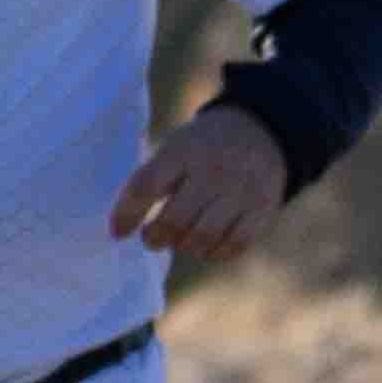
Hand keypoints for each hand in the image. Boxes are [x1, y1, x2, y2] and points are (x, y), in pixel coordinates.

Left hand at [110, 101, 293, 262]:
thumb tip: (121, 227)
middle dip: (156, 237)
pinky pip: (235, 245)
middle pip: (175, 220)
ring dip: (185, 246)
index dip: (127, 214)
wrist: (262, 130)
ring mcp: (241, 191)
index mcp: (182, 150)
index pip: (147, 185)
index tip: (117, 233)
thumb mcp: (175, 148)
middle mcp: (213, 170)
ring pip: (204, 237)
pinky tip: (207, 245)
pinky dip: (215, 252)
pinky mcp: (263, 209)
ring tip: (181, 240)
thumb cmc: (202, 147)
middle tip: (152, 238)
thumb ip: (151, 180)